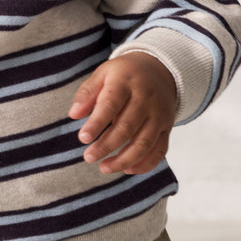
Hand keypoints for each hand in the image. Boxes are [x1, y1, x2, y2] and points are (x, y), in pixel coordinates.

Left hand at [69, 53, 176, 175]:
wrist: (159, 70)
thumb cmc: (124, 75)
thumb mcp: (103, 74)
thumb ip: (87, 93)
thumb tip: (74, 114)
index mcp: (126, 82)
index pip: (111, 104)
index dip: (97, 123)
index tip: (82, 138)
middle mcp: (146, 99)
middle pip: (127, 127)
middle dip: (107, 146)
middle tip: (89, 157)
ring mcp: (159, 114)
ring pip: (144, 142)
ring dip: (124, 159)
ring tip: (104, 168)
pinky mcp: (167, 127)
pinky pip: (160, 150)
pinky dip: (145, 164)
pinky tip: (127, 169)